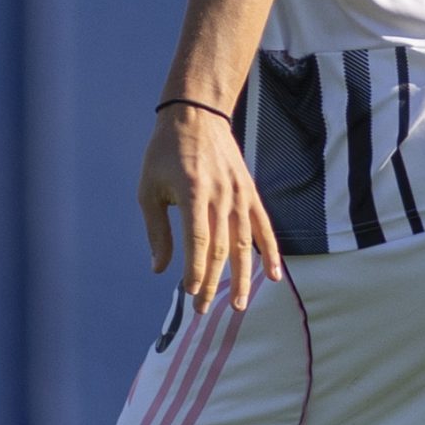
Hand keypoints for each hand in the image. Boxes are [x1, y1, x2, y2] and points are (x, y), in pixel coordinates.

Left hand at [139, 104, 284, 311]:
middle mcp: (221, 195)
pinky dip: (271, 251)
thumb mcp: (149, 189)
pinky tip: (274, 275)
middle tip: (202, 309)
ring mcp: (240, 194)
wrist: (197, 115)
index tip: (190, 294)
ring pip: (244, 243)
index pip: (198, 241)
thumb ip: (157, 231)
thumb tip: (160, 269)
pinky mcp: (250, 192)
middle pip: (220, 248)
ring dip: (243, 276)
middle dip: (212, 282)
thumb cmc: (165, 152)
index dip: (195, 270)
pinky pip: (263, 227)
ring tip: (240, 304)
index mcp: (193, 193)